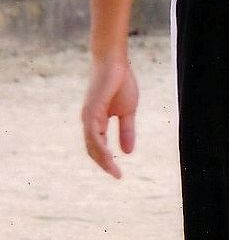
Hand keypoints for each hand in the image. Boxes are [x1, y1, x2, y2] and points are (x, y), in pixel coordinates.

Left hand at [81, 58, 138, 178]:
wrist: (115, 63)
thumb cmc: (121, 83)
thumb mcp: (128, 111)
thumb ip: (126, 130)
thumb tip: (128, 152)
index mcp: (97, 122)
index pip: (99, 147)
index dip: (108, 161)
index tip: (119, 174)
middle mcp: (89, 122)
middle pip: (93, 150)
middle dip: (104, 164)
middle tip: (117, 176)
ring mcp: (89, 117)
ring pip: (92, 145)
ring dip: (102, 159)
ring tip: (113, 170)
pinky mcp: (91, 111)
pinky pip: (94, 134)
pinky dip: (100, 147)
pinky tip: (109, 155)